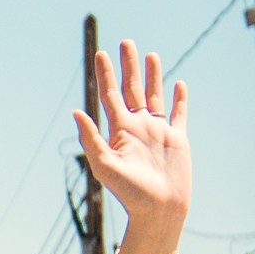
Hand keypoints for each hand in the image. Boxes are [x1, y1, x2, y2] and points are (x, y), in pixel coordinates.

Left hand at [75, 37, 190, 253]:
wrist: (160, 211)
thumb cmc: (130, 194)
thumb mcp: (105, 165)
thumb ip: (91, 138)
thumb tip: (76, 112)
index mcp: (120, 130)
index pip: (110, 95)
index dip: (105, 74)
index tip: (100, 53)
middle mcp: (138, 127)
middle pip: (132, 89)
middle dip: (128, 66)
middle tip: (126, 42)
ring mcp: (158, 131)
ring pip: (154, 96)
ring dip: (153, 75)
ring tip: (150, 54)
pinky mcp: (178, 139)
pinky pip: (178, 114)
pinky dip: (178, 99)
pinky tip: (178, 84)